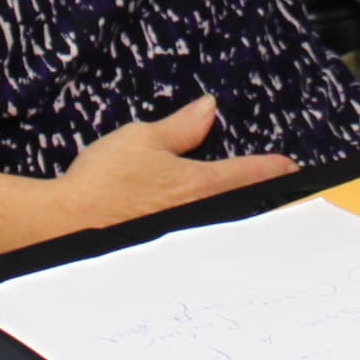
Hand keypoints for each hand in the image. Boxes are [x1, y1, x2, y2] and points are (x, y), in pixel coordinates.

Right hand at [54, 95, 295, 229]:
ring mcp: (183, 238)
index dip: (273, 168)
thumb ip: (180, 127)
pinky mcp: (161, 249)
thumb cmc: (104, 183)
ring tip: (248, 209)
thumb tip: (208, 109)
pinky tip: (198, 225)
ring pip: (221, 224)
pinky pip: (196, 235)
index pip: (248, 173)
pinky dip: (206, 227)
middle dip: (263, 200)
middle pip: (242, 207)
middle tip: (280, 192)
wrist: (68, 227)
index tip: (291, 168)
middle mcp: (200, 216)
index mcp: (201, 186)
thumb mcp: (143, 140)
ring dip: (237, 216)